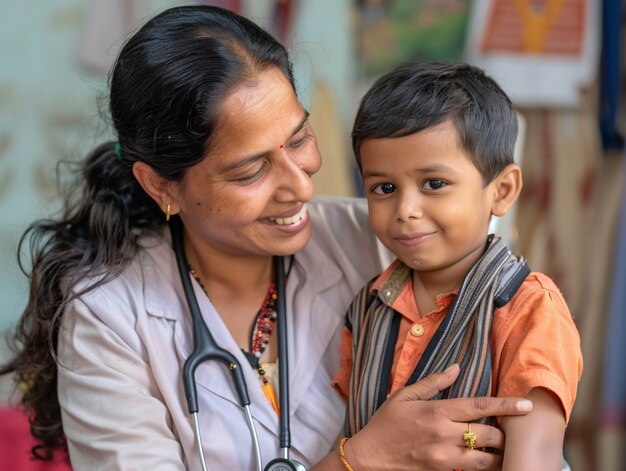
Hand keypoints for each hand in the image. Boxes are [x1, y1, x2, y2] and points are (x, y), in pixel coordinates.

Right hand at [345, 364, 532, 470]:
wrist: (369, 458)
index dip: (506, 405)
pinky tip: (485, 460)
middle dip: (504, 433)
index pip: (479, 406)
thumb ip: (433, 382)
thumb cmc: (385, 424)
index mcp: (436, 412)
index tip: (526, 404)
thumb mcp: (404, 396)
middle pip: (490, 435)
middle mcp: (444, 436)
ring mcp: (445, 459)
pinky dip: (483, 466)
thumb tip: (456, 368)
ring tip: (503, 448)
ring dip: (498, 454)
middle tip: (507, 428)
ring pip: (487, 460)